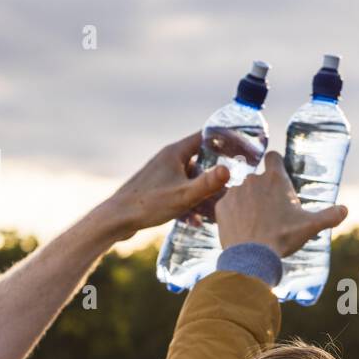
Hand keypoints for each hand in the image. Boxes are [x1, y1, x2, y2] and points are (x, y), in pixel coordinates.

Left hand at [95, 132, 229, 241]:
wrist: (116, 219)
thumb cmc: (149, 204)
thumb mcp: (184, 195)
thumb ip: (208, 183)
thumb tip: (229, 169)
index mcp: (175, 153)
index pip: (204, 137)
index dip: (223, 141)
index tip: (241, 148)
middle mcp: (168, 159)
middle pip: (200, 159)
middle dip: (216, 172)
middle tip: (234, 183)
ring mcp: (161, 173)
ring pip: (190, 178)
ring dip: (203, 191)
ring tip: (217, 207)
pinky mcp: (156, 188)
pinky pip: (179, 191)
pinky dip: (188, 202)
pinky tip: (194, 220)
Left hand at [216, 152, 347, 256]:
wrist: (252, 256)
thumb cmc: (283, 238)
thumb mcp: (310, 227)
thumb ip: (330, 216)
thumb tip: (345, 210)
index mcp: (276, 179)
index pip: (273, 157)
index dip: (276, 164)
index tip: (278, 176)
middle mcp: (253, 179)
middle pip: (258, 179)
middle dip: (263, 191)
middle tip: (272, 212)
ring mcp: (235, 191)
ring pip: (242, 192)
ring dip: (248, 203)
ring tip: (256, 224)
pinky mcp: (222, 205)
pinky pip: (228, 205)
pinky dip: (234, 214)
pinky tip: (242, 228)